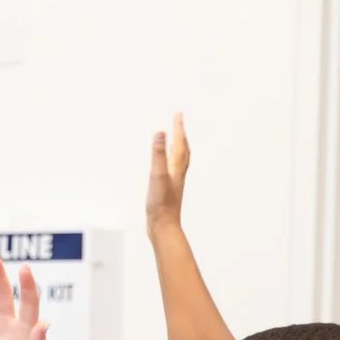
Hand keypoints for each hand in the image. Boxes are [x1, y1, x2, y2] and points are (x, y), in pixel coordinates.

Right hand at [145, 113, 190, 233]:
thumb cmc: (161, 204)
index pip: (178, 142)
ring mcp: (175, 181)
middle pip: (183, 149)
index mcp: (176, 167)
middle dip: (181, 134)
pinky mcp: (169, 188)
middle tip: (179, 121)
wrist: (164, 225)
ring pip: (180, 159)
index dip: (178, 127)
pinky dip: (172, 160)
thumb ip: (158, 154)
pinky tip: (167, 165)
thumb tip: (160, 133)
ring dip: (179, 146)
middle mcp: (178, 172)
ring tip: (176, 139)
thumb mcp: (157, 175)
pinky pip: (173, 168)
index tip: (178, 114)